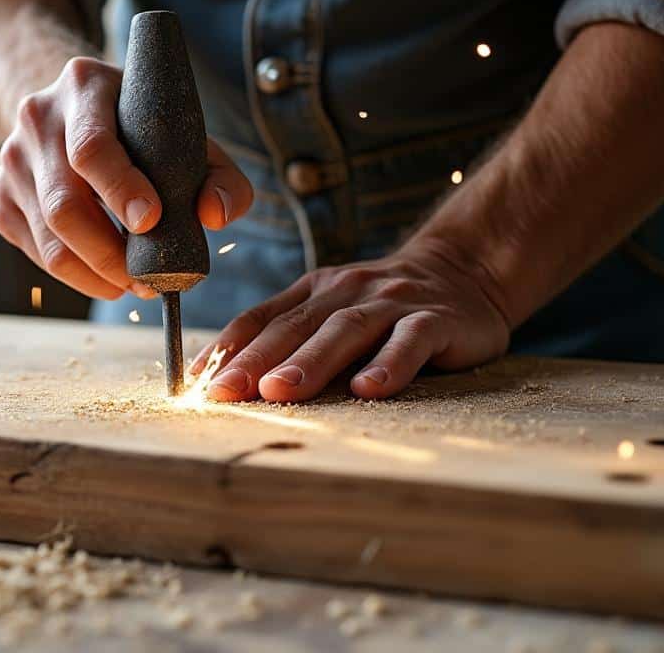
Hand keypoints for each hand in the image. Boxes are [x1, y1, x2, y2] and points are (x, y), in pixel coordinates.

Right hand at [0, 56, 253, 299]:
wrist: (70, 109)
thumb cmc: (139, 127)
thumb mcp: (183, 133)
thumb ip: (219, 174)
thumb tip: (216, 217)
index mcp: (83, 86)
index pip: (91, 147)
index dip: (120, 190)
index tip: (152, 221)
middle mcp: (37, 119)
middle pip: (63, 204)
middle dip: (110, 253)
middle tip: (149, 280)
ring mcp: (12, 160)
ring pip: (49, 238)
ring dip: (96, 274)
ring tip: (133, 284)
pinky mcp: (1, 197)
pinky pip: (36, 252)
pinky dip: (75, 274)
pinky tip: (105, 274)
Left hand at [194, 239, 509, 401]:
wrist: (465, 270)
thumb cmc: (386, 306)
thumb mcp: (334, 311)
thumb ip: (293, 339)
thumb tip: (229, 383)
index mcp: (315, 291)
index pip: (263, 318)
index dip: (229, 348)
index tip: (197, 382)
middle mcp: (348, 291)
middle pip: (296, 326)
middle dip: (256, 360)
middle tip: (224, 392)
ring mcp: (392, 302)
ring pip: (346, 330)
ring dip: (309, 362)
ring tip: (279, 391)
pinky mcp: (436, 319)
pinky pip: (410, 341)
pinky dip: (389, 364)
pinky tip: (369, 390)